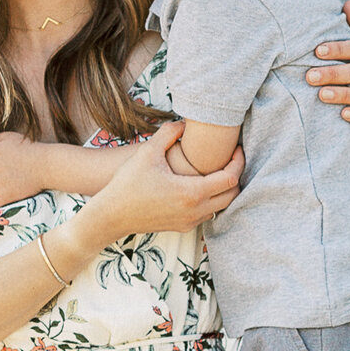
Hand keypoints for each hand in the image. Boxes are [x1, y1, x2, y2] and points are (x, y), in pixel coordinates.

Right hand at [68, 124, 240, 247]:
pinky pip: (208, 214)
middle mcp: (195, 211)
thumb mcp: (148, 153)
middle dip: (235, 176)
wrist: (111, 215)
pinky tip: (201, 186)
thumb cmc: (127, 184)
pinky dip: (211, 200)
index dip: (238, 162)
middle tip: (230, 159)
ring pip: (222, 207)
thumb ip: (168, 133)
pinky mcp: (183, 227)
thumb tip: (184, 123)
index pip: (230, 178)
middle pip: (233, 195)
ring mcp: (190, 222)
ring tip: (217, 171)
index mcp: (191, 193)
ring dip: (224, 190)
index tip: (237, 149)